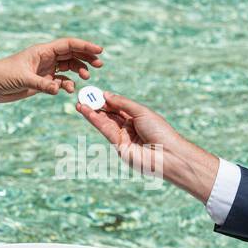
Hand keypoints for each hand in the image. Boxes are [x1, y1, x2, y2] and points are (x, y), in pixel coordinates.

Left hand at [0, 37, 103, 110]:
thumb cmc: (2, 75)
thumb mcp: (22, 78)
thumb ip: (42, 84)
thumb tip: (58, 89)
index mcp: (42, 50)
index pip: (68, 44)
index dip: (84, 46)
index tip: (99, 51)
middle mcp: (45, 58)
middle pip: (71, 54)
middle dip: (86, 57)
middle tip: (99, 65)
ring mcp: (45, 70)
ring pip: (68, 67)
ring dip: (78, 70)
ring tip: (85, 77)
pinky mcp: (42, 82)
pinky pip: (60, 81)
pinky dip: (67, 84)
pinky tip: (69, 89)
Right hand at [76, 91, 219, 201]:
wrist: (167, 154)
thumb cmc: (159, 131)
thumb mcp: (141, 112)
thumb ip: (122, 104)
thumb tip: (106, 95)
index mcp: (137, 118)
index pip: (118, 107)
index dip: (106, 100)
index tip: (93, 93)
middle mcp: (129, 128)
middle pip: (109, 115)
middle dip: (96, 106)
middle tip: (82, 97)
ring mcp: (123, 138)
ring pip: (105, 123)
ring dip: (92, 113)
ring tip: (80, 103)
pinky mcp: (119, 147)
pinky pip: (105, 131)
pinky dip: (96, 121)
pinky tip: (87, 112)